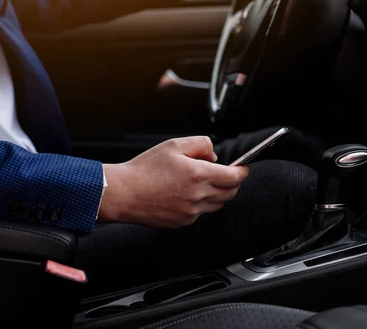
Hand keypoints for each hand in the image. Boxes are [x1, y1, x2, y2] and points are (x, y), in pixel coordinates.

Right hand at [99, 137, 249, 227]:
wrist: (123, 194)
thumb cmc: (145, 169)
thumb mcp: (173, 145)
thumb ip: (200, 144)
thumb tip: (214, 155)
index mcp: (198, 175)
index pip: (234, 177)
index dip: (242, 171)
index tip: (243, 167)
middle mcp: (198, 196)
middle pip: (230, 193)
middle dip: (232, 182)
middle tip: (225, 173)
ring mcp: (191, 212)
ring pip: (217, 204)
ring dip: (217, 193)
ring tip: (200, 182)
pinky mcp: (182, 222)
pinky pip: (201, 213)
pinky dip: (200, 203)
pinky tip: (185, 193)